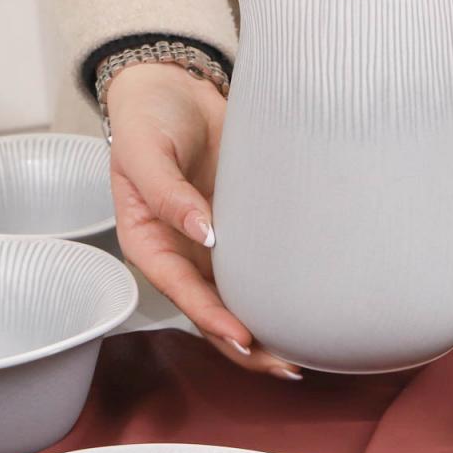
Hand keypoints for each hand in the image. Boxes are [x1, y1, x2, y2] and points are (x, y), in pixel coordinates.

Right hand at [106, 63, 301, 379]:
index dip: (212, 318)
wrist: (175, 87)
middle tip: (287, 364)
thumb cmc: (149, 119)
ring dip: (269, 321)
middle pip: (214, 306)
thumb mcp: (143, 151)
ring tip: (307, 348)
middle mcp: (185, 247)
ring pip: (241, 291)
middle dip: (247, 342)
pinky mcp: (244, 218)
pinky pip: (262, 257)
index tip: (244, 338)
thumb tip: (203, 232)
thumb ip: (166, 192)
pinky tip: (309, 295)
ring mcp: (216, 236)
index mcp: (150, 240)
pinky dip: (281, 280)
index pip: (182, 290)